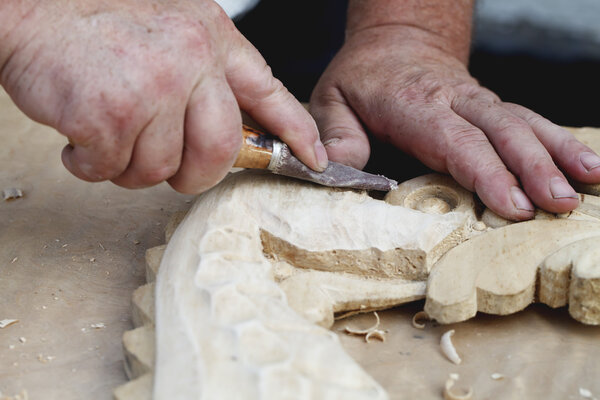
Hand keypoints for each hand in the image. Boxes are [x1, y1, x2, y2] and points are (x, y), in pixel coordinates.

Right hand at [0, 0, 326, 192]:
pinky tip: (80, 133)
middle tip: (170, 170)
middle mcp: (191, 61)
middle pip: (219, 151)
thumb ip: (206, 73)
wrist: (30, 6)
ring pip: (159, 168)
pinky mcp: (111, 116)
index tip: (315, 160)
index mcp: (212, 40)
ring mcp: (152, 88)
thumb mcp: (173, 28)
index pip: (270, 93)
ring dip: (130, 164)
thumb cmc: (98, 19)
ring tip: (108, 132)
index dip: (297, 133)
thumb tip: (228, 129)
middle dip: (194, 174)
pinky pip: (113, 170)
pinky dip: (91, 164)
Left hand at [310, 26, 599, 219]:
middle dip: (534, 168)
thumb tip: (336, 171)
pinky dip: (560, 142)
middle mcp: (454, 100)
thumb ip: (336, 136)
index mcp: (414, 103)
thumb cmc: (362, 76)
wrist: (396, 39)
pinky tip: (587, 164)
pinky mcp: (492, 107)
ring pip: (524, 123)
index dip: (486, 172)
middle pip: (500, 131)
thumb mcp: (331, 100)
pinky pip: (530, 121)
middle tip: (558, 205)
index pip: (455, 139)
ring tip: (587, 185)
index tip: (513, 203)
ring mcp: (478, 101)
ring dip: (557, 154)